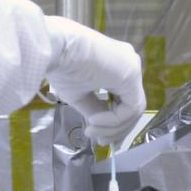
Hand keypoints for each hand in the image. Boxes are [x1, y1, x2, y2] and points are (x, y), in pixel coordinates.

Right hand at [45, 15, 144, 143]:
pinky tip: (95, 119)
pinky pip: (130, 108)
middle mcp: (129, 64)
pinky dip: (113, 120)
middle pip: (132, 106)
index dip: (114, 123)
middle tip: (100, 142)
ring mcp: (132, 68)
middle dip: (117, 129)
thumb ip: (94, 109)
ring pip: (133, 110)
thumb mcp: (79, 95)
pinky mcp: (131, 74)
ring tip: (91, 130)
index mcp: (117, 66)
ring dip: (113, 127)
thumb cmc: (62, 67)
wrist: (57, 48)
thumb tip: (99, 127)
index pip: (124, 100)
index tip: (96, 136)